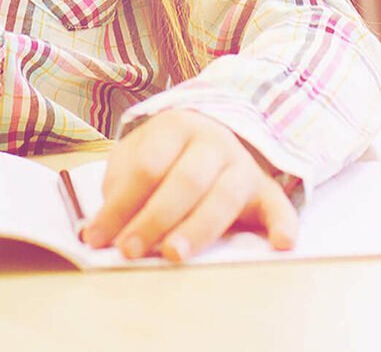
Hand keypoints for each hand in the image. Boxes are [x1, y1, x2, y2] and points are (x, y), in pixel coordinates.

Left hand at [79, 111, 296, 262]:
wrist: (211, 134)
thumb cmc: (164, 156)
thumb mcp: (135, 157)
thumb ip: (120, 190)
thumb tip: (97, 232)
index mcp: (175, 125)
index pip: (147, 166)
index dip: (121, 204)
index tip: (98, 237)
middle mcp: (213, 141)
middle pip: (185, 181)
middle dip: (155, 218)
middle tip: (130, 251)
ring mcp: (242, 164)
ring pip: (223, 197)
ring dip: (197, 228)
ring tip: (174, 255)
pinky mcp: (264, 189)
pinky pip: (278, 205)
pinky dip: (283, 224)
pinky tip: (281, 245)